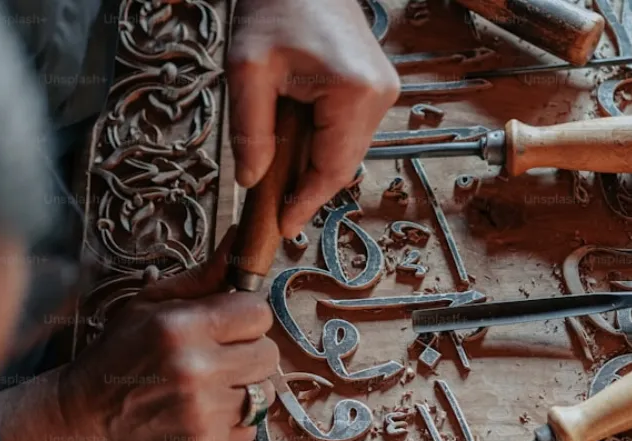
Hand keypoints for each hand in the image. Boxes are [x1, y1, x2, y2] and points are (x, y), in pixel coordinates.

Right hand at [60, 228, 279, 440]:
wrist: (91, 415)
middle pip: (268, 353)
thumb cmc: (123, 351)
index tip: (225, 324)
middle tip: (216, 355)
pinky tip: (203, 410)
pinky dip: (234, 420)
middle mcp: (196, 371)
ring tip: (208, 384)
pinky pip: (253, 427)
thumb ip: (204, 276)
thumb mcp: (153, 303)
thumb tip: (240, 237)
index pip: (258, 313)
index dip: (244, 317)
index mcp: (182, 328)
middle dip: (246, 351)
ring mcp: (203, 414)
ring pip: (264, 391)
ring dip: (242, 386)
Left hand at [227, 0, 399, 236]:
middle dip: (307, 183)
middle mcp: (380, 95)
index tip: (282, 227)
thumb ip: (250, 132)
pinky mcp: (377, 86)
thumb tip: (254, 182)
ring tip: (279, 157)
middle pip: (343, 164)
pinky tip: (297, 134)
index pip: (331, 169)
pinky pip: (350, 130)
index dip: (305, 203)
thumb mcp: (247, 71)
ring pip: (347, 150)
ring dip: (313, 161)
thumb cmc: (276, 7)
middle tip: (271, 199)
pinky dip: (323, 140)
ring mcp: (384, 91)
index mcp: (354, 93)